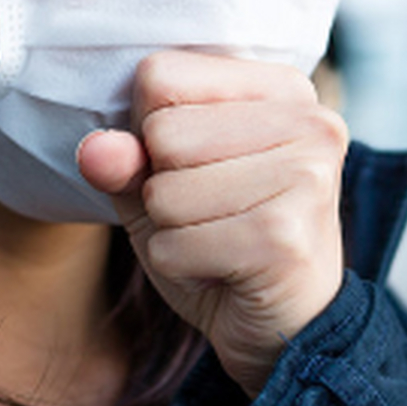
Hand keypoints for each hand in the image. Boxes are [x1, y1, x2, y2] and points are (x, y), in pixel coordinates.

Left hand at [77, 50, 348, 397]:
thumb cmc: (226, 240)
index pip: (162, 75)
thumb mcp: (164, 186)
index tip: (197, 165)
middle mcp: (310, 121)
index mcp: (283, 88)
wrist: (288, 330)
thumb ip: (126, 159)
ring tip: (220, 243)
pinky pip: (176, 245)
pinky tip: (225, 273)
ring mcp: (306, 177)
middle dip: (164, 188)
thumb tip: (96, 151)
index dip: (151, 131)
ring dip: (173, 232)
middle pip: (163, 132)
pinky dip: (181, 268)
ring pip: (165, 192)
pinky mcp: (285, 238)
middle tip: (215, 215)